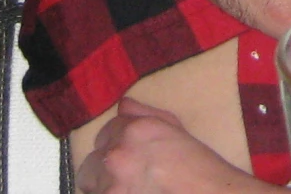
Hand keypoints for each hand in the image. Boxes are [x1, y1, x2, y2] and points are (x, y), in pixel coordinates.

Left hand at [74, 97, 270, 193]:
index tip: (127, 156)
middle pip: (90, 162)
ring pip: (90, 185)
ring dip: (104, 186)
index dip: (116, 145)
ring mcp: (111, 185)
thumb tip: (122, 105)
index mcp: (134, 130)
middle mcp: (117, 155)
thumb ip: (144, 114)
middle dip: (103, 169)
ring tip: (128, 188)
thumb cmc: (200, 167)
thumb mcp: (175, 129)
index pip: (105, 133)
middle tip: (124, 178)